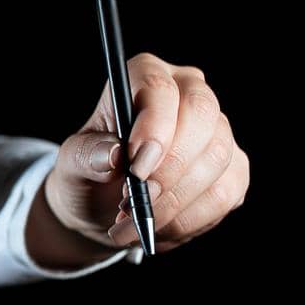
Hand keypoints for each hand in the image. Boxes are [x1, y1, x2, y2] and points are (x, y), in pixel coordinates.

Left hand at [46, 53, 250, 254]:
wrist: (107, 205)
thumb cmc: (90, 171)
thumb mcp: (71, 164)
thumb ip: (87, 156)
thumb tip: (114, 155)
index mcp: (144, 77)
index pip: (160, 89)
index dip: (154, 127)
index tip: (136, 168)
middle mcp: (188, 93)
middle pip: (201, 116)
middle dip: (170, 166)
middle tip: (136, 202)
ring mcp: (217, 131)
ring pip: (217, 158)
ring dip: (174, 202)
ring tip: (134, 223)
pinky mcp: (233, 169)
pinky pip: (225, 193)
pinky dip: (189, 219)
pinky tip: (159, 228)